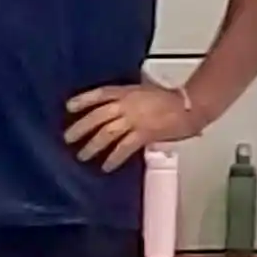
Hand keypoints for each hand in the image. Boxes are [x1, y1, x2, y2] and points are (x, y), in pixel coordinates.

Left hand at [65, 77, 198, 169]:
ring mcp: (134, 120)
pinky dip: (114, 157)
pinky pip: (124, 147)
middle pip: (97, 116)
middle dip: (80, 127)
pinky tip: (106, 166)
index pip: (100, 94)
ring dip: (92, 145)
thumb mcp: (144, 90)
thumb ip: (129, 97)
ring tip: (82, 155)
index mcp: (126, 92)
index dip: (83, 100)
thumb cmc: (170, 98)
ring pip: (106, 133)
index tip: (68, 107)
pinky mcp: (144, 134)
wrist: (189, 106)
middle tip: (67, 138)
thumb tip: (116, 106)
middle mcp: (126, 105)